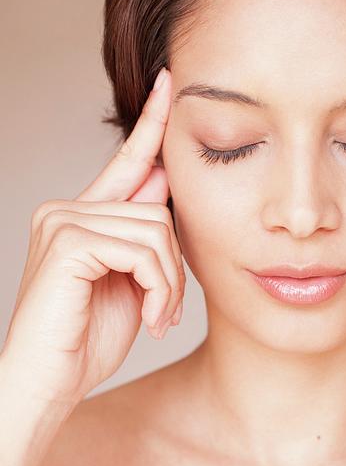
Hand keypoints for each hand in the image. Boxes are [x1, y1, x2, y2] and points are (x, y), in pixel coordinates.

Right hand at [2, 67, 184, 408]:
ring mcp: (62, 221)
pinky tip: (149, 316)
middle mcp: (67, 209)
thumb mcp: (130, 282)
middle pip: (159, 208)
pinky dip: (158, 288)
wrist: (49, 383)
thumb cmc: (86, 340)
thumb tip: (165, 184)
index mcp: (83, 215)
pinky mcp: (67, 242)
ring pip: (156, 230)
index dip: (152, 124)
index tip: (172, 83)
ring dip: (169, 284)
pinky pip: (142, 249)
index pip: (126, 161)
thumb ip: (145, 237)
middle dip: (175, 265)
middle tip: (166, 309)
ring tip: (158, 317)